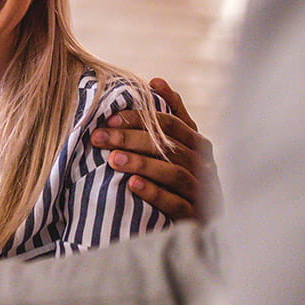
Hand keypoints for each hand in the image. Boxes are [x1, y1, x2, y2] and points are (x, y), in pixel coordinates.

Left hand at [93, 78, 221, 221]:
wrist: (204, 223)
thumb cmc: (186, 176)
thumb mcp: (181, 145)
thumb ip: (172, 115)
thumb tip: (155, 81)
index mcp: (198, 144)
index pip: (170, 123)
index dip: (140, 118)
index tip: (110, 117)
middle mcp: (203, 165)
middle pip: (168, 145)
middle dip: (131, 139)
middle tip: (100, 137)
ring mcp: (201, 191)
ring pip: (173, 172)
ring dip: (142, 163)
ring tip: (113, 159)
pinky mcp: (195, 216)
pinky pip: (176, 203)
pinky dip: (154, 192)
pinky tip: (132, 184)